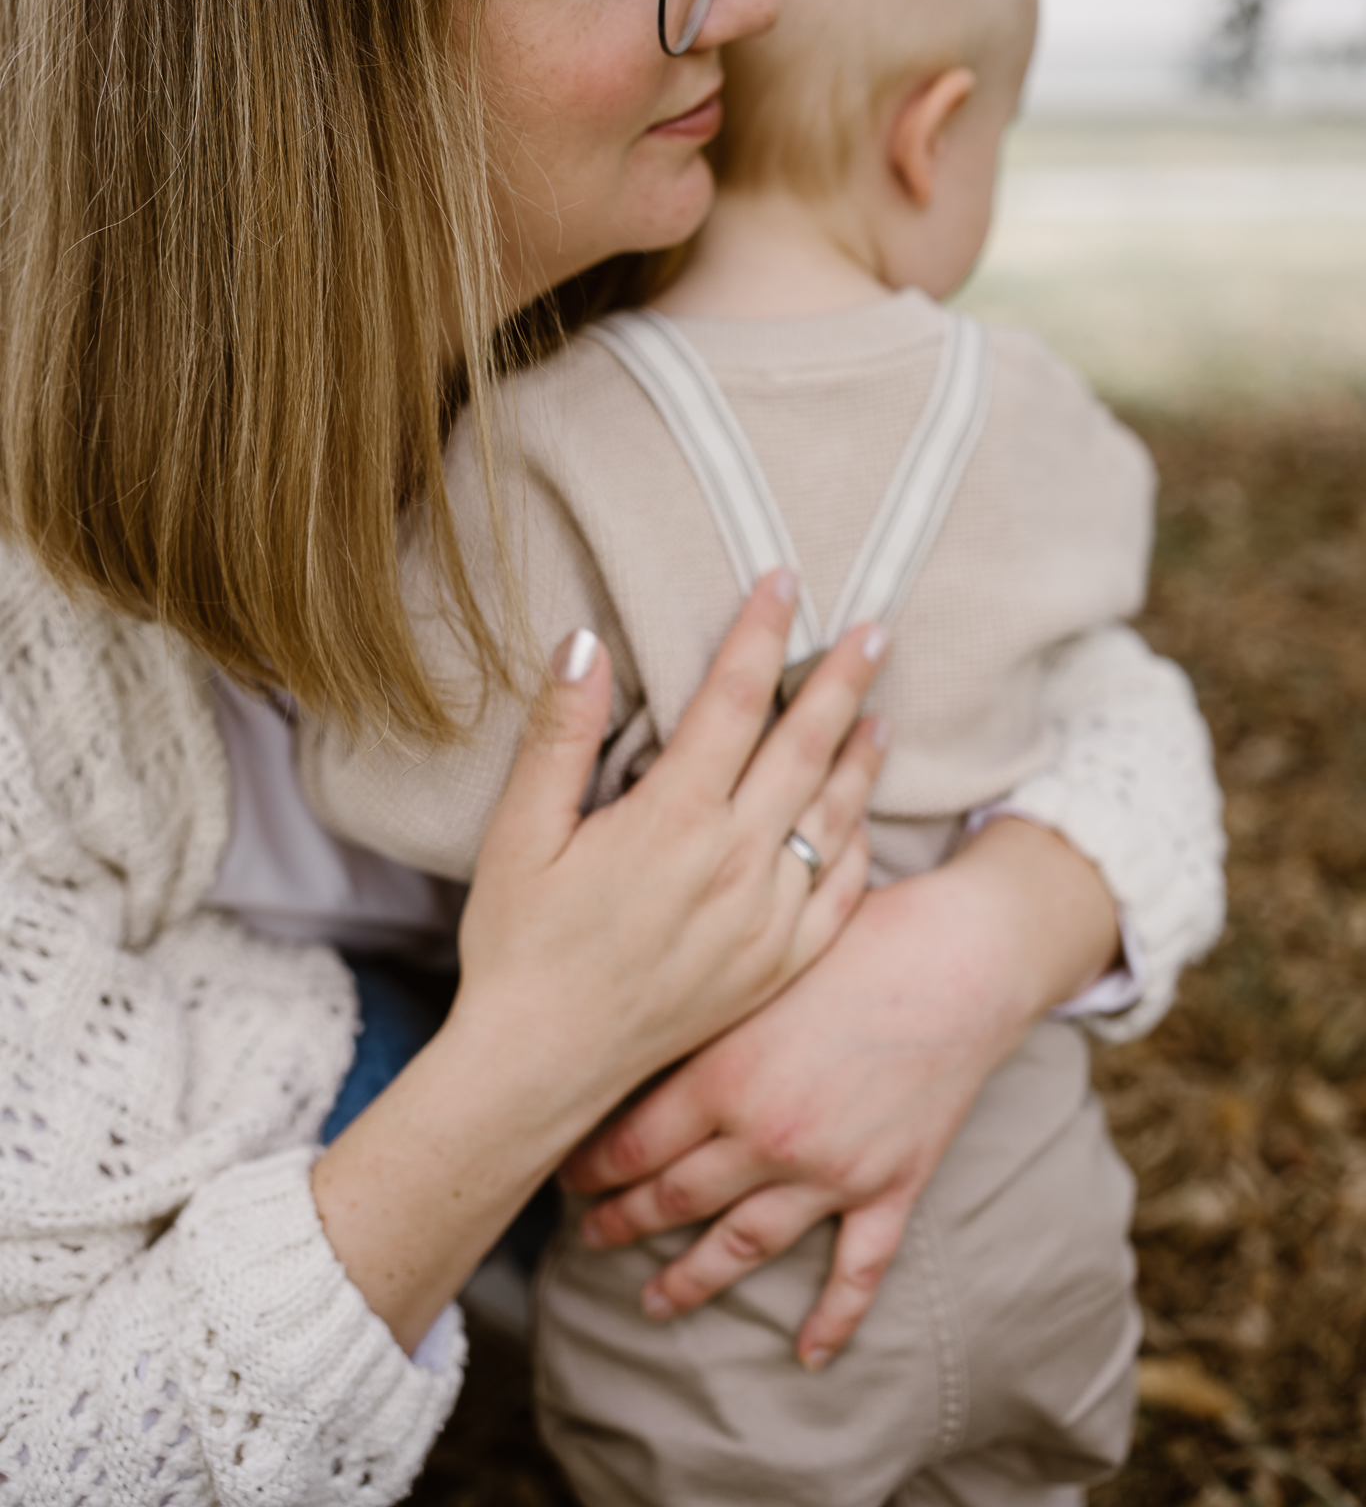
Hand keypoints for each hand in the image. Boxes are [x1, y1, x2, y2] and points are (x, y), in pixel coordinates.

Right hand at [314, 570, 883, 1349]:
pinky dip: (856, 845)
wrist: (541, 1069)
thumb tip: (584, 640)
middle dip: (842, 681)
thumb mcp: (518, 833)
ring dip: (862, 757)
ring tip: (883, 710)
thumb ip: (560, 734)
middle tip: (876, 629)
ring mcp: (765, 920)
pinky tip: (860, 817)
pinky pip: (839, 895)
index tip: (784, 582)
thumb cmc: (519, 945)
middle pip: (805, 748)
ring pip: (834, 817)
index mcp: (671, 820)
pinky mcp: (777, 967)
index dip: (761, 635)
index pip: (733, 701)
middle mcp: (734, 864)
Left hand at [561, 815, 1120, 1367]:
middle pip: (674, 1199)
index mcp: (725, 1077)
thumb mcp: (756, 968)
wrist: (960, 958)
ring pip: (744, 1245)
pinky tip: (808, 1353)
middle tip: (588, 1237)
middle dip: (621, 1222)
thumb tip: (631, 1029)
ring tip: (653, 1302)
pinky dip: (833, 1317)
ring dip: (692, 1279)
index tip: (563, 1176)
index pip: (632, 1144)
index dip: (589, 1168)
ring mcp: (832, 1171)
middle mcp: (769, 1136)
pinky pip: (856, 1269)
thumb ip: (698, 1011)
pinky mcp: (890, 1185)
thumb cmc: (856, 938)